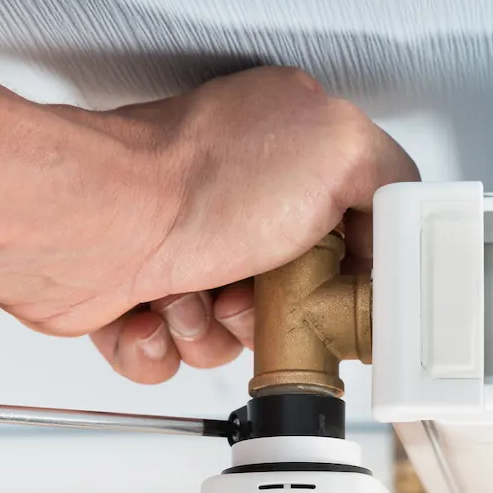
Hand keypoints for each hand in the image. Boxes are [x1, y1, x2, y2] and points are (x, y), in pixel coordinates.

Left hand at [0, 66, 417, 382]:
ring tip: (193, 294)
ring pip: (236, 329)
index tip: (350, 290)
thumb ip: (393, 179)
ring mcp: (184, 239)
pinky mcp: (137, 287)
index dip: (355, 266)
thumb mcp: (341, 153)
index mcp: (286, 141)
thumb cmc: (189, 183)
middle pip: (297, 286)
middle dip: (280, 309)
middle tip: (256, 288)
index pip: (353, 219)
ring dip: (215, 332)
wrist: (89, 224)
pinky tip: (153, 309)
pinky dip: (163, 345)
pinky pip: (174, 351)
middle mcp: (233, 188)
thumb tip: (403, 221)